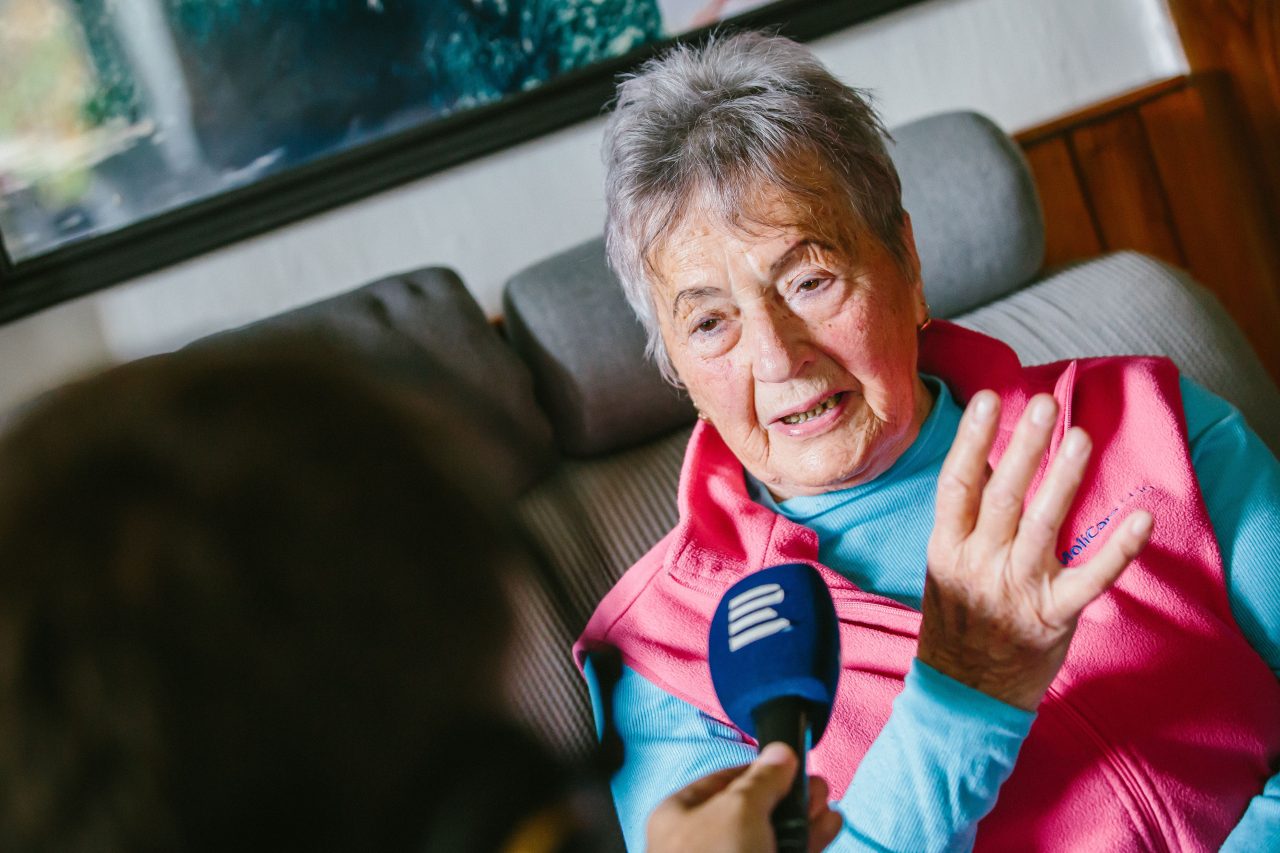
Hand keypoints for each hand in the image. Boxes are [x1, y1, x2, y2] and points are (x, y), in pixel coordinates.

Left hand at [646, 743, 842, 852]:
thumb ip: (764, 778)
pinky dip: (807, 844)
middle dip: (789, 797)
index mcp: (679, 816)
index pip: (723, 781)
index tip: (790, 763)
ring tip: (829, 808)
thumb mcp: (740, 808)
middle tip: (817, 786)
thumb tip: (781, 752)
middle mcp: (701, 844)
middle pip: (752, 810)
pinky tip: (828, 829)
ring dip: (802, 822)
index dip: (759, 769)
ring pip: (771, 838)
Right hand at [919, 391, 1153, 710]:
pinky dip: (1117, 551)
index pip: (957, 484)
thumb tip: (991, 460)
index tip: (988, 400)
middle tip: (1042, 406)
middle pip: (1002, 497)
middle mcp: (980, 564)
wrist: (965, 693)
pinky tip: (1140, 521)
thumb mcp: (946, 566)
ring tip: (1079, 437)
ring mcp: (1017, 590)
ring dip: (1062, 480)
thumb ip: (966, 519)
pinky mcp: (1054, 616)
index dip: (972, 441)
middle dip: (1023, 448)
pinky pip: (1090, 579)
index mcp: (948, 548)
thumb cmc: (959, 621)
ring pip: (1042, 527)